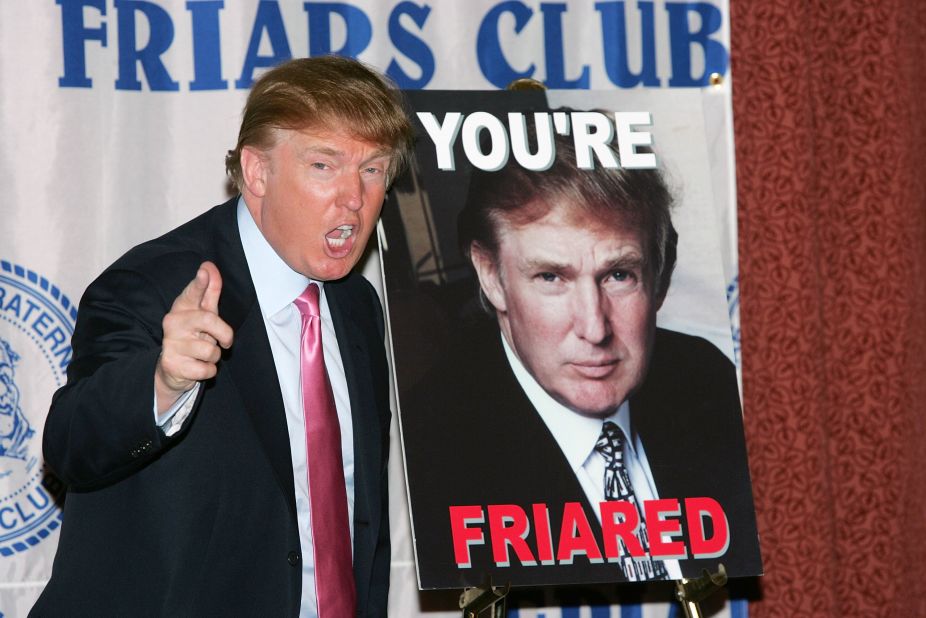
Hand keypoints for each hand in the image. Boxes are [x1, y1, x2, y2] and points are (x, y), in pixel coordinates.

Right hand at [155, 261, 233, 412]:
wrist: (172, 369)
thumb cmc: (192, 336)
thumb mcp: (202, 314)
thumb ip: (209, 292)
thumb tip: (209, 266)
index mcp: (182, 308)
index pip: (193, 293)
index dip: (200, 283)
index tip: (205, 270)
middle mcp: (173, 323)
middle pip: (209, 320)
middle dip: (225, 333)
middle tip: (225, 341)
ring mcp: (171, 344)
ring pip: (211, 350)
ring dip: (214, 356)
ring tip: (203, 355)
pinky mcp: (172, 365)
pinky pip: (206, 369)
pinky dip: (208, 370)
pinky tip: (197, 367)